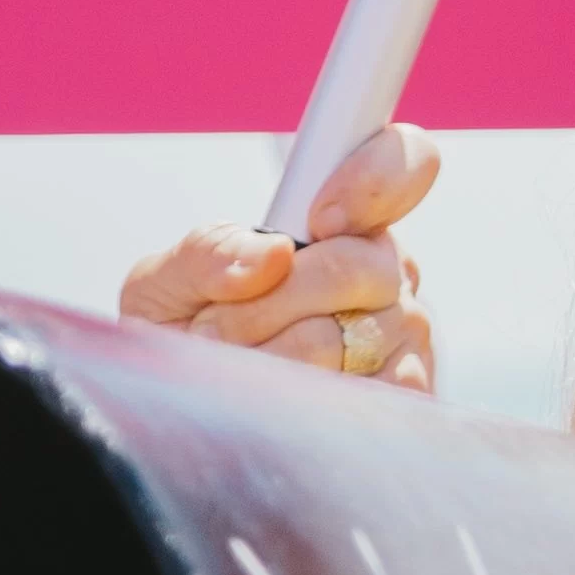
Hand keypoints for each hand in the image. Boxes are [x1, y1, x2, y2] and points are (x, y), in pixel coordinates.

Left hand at [119, 122, 440, 390]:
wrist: (181, 410)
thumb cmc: (182, 334)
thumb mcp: (167, 281)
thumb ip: (211, 252)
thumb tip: (273, 255)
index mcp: (343, 222)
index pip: (404, 163)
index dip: (373, 180)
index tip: (318, 219)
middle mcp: (387, 272)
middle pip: (353, 268)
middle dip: (267, 304)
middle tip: (218, 327)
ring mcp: (405, 335)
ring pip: (343, 339)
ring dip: (269, 362)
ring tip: (238, 370)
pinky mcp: (408, 394)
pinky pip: (372, 395)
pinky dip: (306, 405)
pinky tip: (280, 404)